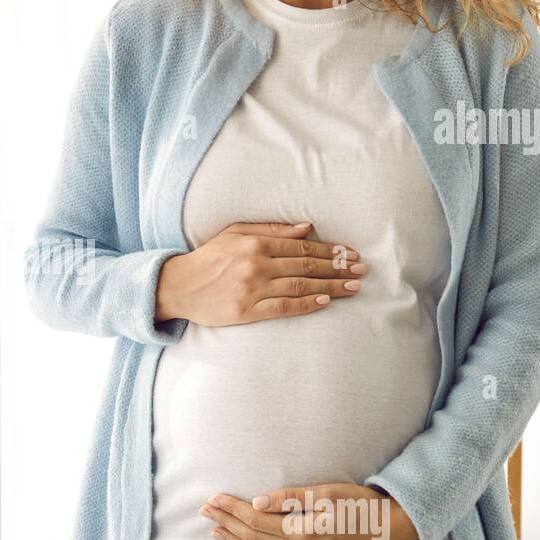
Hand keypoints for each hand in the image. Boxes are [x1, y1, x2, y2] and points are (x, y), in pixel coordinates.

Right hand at [154, 221, 366, 326]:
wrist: (178, 286)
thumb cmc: (207, 258)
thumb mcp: (235, 232)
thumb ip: (270, 229)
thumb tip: (306, 228)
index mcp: (255, 243)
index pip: (301, 247)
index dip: (329, 250)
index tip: (350, 254)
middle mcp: (256, 265)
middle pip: (305, 266)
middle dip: (337, 268)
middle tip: (361, 271)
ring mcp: (252, 289)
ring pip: (300, 286)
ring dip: (330, 287)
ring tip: (352, 288)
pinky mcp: (247, 312)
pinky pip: (283, 308)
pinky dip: (306, 304)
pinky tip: (325, 302)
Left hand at [197, 483, 420, 539]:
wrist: (391, 527)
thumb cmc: (360, 503)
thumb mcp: (326, 492)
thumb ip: (289, 498)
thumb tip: (256, 503)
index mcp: (303, 530)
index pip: (255, 520)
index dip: (232, 508)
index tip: (213, 498)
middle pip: (254, 538)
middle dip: (227, 523)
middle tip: (205, 511)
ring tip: (217, 531)